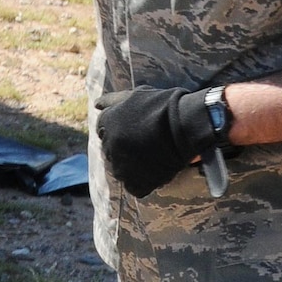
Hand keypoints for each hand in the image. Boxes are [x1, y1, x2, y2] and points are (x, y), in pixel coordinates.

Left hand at [95, 86, 224, 198]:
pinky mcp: (135, 183)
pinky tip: (156, 172)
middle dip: (124, 149)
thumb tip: (96, 104)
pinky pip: (134, 187)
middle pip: (111, 151)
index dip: (120, 130)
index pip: (103, 130)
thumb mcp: (135, 95)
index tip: (135, 131)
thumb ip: (113, 100)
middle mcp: (109, 145)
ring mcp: (121, 166)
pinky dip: (143, 182)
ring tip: (152, 159)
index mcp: (107, 123)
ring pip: (121, 171)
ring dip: (133, 167)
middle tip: (145, 145)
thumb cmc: (164, 105)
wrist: (186, 123)